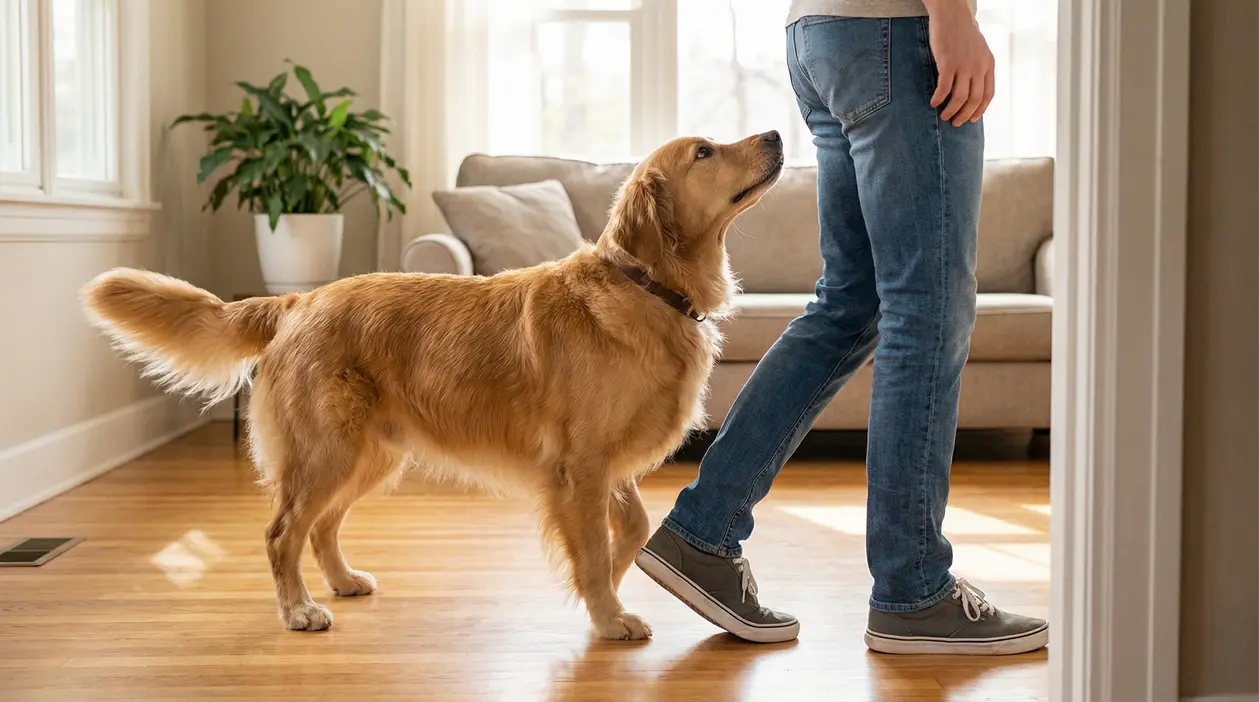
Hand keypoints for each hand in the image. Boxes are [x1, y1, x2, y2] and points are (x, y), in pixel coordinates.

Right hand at [924, 0, 994, 125]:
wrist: (952, 14)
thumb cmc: (962, 32)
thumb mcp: (978, 50)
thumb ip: (979, 67)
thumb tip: (973, 88)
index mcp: (988, 64)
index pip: (988, 94)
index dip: (980, 110)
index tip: (972, 119)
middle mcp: (978, 66)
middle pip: (974, 100)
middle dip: (965, 115)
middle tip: (955, 122)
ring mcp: (964, 65)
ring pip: (960, 97)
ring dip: (951, 111)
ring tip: (944, 116)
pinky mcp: (948, 63)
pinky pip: (944, 88)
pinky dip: (938, 99)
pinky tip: (933, 103)